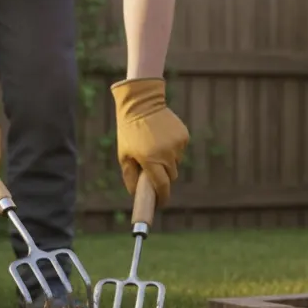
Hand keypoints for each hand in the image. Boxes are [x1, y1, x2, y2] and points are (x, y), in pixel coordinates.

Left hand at [111, 77, 187, 205]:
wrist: (142, 103)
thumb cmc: (129, 131)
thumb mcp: (124, 154)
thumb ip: (130, 176)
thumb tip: (135, 194)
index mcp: (150, 160)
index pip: (162, 186)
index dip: (162, 198)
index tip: (161, 204)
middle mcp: (166, 154)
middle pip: (171, 176)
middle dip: (163, 177)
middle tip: (153, 170)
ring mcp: (177, 145)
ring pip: (176, 163)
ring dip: (167, 161)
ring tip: (154, 147)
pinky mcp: (184, 136)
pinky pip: (179, 150)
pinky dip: (172, 149)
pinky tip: (162, 138)